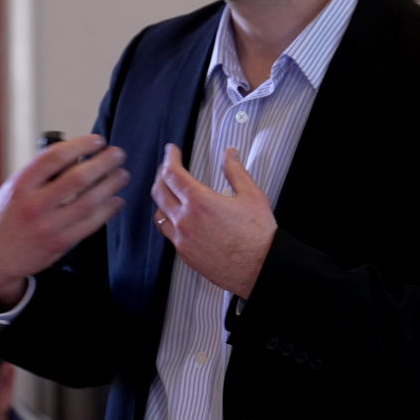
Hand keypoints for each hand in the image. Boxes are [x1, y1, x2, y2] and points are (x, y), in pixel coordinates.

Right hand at [0, 134, 130, 306]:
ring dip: (111, 185)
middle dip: (103, 163)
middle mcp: (34, 205)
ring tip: (123, 174)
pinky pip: (91, 224)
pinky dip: (108, 210)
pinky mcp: (60, 244)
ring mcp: (48, 226)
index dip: (81, 145)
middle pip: (77, 179)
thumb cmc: (5, 218)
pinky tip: (117, 200)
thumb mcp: (12, 189)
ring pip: (89, 202)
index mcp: (20, 185)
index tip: (98, 140)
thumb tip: (77, 155)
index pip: (54, 157)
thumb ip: (40, 174)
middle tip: (118, 154)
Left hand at [151, 144, 274, 297]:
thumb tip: (229, 155)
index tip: (171, 151)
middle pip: (159, 191)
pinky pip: (169, 234)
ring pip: (160, 214)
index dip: (169, 158)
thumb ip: (236, 171)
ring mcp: (183, 240)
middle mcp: (185, 220)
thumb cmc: (258, 236)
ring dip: (163, 200)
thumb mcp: (251, 195)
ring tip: (170, 193)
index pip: (172, 173)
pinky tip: (180, 219)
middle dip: (162, 175)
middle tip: (168, 168)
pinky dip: (170, 222)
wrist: (260, 268)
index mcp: (200, 202)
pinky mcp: (186, 255)